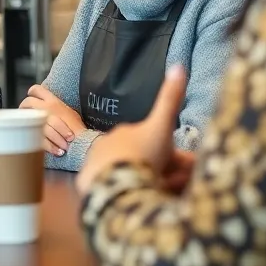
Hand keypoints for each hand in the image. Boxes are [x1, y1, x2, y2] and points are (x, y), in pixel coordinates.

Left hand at [20, 85, 85, 156]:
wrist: (80, 140)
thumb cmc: (77, 127)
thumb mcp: (69, 111)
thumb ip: (57, 107)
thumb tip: (52, 107)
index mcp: (53, 101)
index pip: (36, 90)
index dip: (32, 92)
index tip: (32, 96)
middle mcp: (45, 108)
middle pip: (27, 102)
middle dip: (24, 106)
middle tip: (27, 112)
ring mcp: (40, 120)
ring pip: (26, 116)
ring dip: (27, 120)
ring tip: (30, 125)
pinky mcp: (39, 132)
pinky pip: (31, 131)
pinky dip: (32, 135)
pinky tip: (35, 138)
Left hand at [76, 67, 187, 197]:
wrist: (119, 184)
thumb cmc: (143, 155)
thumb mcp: (162, 126)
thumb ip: (170, 98)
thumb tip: (178, 66)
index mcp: (125, 132)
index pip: (147, 141)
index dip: (164, 155)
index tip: (174, 170)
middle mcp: (106, 145)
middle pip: (134, 159)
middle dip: (150, 170)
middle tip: (163, 186)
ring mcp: (94, 164)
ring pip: (120, 173)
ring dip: (134, 182)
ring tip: (146, 194)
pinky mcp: (87, 183)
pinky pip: (105, 187)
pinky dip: (117, 192)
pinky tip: (129, 199)